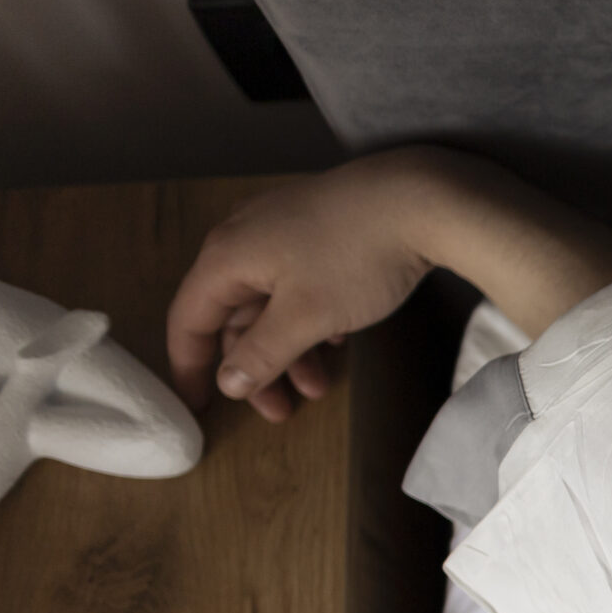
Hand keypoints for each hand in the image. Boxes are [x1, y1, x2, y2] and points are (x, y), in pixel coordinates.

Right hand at [166, 147, 451, 421]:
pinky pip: (300, 284)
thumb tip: (228, 382)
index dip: (189, 367)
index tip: (198, 408)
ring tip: (321, 388)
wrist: (423, 198)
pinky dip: (312, 320)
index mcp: (227, 256)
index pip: (189, 319)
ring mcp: (284, 230)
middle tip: (281, 414)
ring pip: (271, 303)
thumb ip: (262, 352)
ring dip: (291, 350)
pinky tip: (339, 340)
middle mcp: (245, 237)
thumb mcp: (305, 316)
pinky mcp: (319, 229)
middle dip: (257, 368)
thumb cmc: (356, 257)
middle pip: (234, 315)